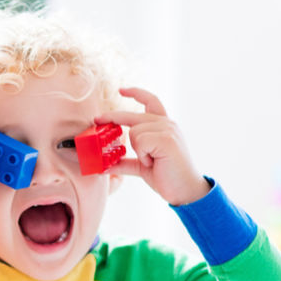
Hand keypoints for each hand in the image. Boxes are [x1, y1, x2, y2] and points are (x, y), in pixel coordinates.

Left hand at [97, 87, 209, 205]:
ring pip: (134, 131)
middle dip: (112, 118)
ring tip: (151, 161)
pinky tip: (154, 162)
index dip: (136, 93)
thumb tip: (103, 166)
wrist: (184, 190)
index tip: (121, 90)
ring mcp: (168, 129)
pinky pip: (139, 141)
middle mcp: (167, 124)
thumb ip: (124, 162)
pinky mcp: (166, 138)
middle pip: (132, 115)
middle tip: (96, 120)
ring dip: (137, 150)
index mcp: (163, 126)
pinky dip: (142, 155)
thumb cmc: (166, 177)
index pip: (151, 101)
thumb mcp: (141, 167)